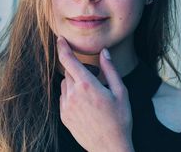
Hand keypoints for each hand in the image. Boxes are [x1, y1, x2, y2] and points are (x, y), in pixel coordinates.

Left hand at [57, 37, 133, 151]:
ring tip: (92, 94)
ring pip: (65, 85)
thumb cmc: (119, 120)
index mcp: (87, 85)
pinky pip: (64, 98)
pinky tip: (86, 105)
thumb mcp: (121, 92)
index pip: (69, 60)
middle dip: (80, 70)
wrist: (109, 148)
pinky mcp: (64, 116)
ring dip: (75, 83)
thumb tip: (104, 52)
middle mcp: (73, 94)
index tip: (59, 39)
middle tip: (95, 79)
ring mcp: (66, 107)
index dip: (62, 47)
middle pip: (69, 72)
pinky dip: (72, 95)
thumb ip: (110, 69)